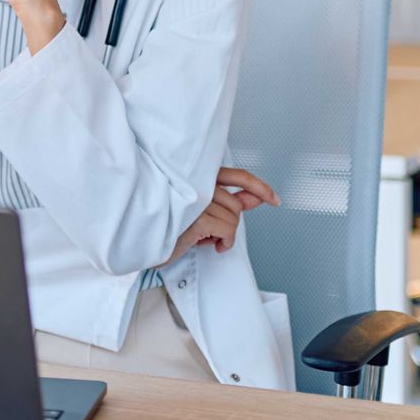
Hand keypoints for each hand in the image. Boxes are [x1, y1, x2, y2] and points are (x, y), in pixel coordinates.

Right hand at [165, 167, 279, 263]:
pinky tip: (211, 244)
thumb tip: (255, 198)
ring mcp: (198, 198)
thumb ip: (230, 201)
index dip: (259, 187)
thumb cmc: (171, 224)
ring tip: (206, 237)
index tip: (274, 199)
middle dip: (230, 222)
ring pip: (234, 219)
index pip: (238, 175)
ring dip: (225, 235)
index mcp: (199, 176)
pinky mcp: (198, 217)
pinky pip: (229, 231)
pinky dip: (225, 242)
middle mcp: (198, 182)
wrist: (145, 239)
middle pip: (237, 205)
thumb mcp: (204, 211)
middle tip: (212, 230)